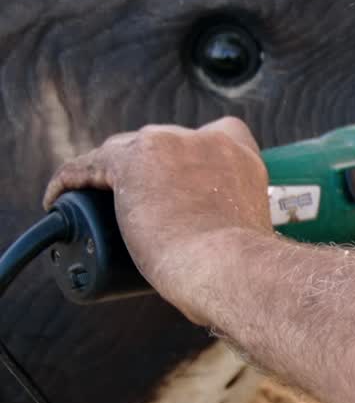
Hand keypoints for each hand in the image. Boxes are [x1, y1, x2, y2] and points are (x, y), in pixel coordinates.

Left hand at [43, 118, 271, 322]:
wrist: (228, 267)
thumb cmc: (240, 268)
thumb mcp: (248, 231)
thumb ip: (238, 223)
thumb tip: (219, 248)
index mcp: (242, 156)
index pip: (219, 134)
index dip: (196, 156)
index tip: (185, 183)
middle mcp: (207, 140)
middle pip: (164, 142)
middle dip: (151, 167)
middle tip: (141, 205)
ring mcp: (168, 146)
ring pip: (125, 150)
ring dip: (111, 173)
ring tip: (97, 202)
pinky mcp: (130, 162)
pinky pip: (88, 165)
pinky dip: (70, 180)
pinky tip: (57, 197)